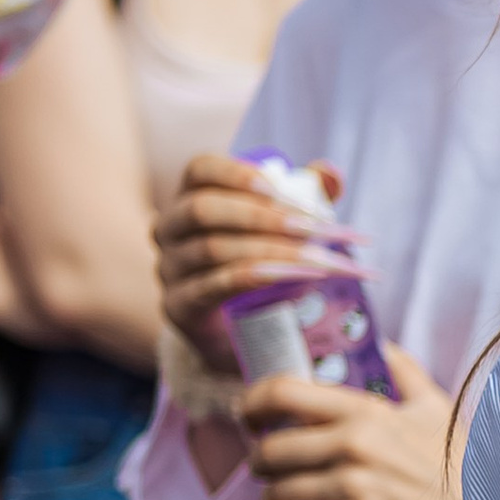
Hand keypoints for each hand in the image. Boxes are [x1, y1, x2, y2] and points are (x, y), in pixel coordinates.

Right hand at [155, 149, 338, 374]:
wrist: (231, 329)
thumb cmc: (257, 262)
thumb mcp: (282, 225)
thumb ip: (304, 196)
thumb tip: (330, 176)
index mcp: (190, 196)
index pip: (200, 170)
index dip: (237, 173)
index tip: (281, 187)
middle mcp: (169, 229)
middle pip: (203, 209)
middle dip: (263, 215)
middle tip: (316, 227)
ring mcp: (169, 269)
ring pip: (214, 249)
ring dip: (272, 249)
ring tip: (320, 257)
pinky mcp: (179, 306)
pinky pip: (215, 285)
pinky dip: (257, 277)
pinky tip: (294, 275)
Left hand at [236, 347, 461, 499]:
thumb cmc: (462, 468)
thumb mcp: (437, 410)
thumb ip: (405, 373)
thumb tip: (383, 344)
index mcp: (368, 412)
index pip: (283, 393)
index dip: (252, 403)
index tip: (247, 415)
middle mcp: (353, 447)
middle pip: (269, 450)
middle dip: (260, 460)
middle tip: (265, 465)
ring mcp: (352, 491)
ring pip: (276, 492)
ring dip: (271, 497)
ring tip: (280, 497)